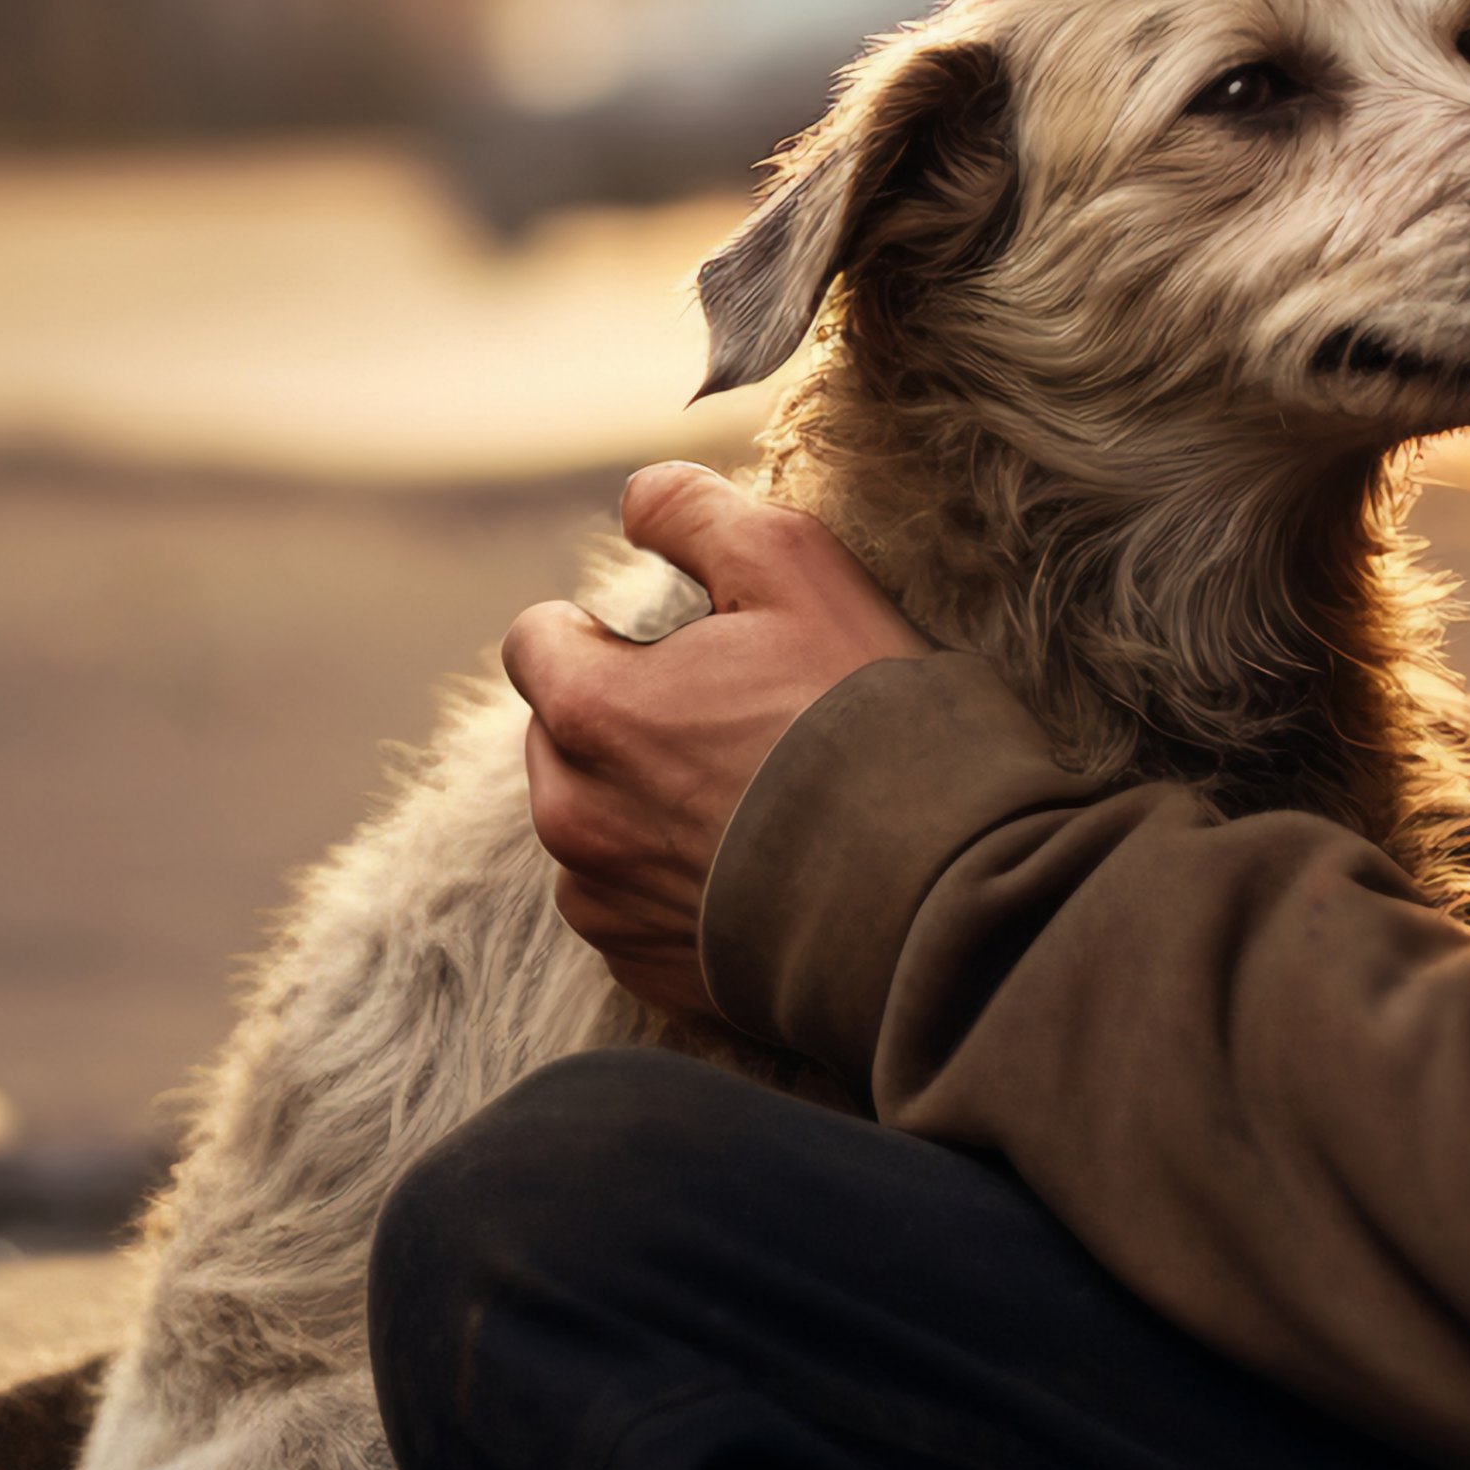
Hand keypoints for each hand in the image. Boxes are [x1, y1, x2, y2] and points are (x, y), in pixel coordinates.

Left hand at [503, 461, 930, 1018]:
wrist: (932, 892)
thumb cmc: (864, 719)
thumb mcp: (795, 567)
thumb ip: (697, 513)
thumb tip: (638, 496)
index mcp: (588, 713)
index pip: (536, 641)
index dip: (601, 630)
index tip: (671, 644)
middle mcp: (574, 817)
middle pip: (561, 739)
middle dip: (622, 720)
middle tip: (728, 719)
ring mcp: (609, 908)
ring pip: (593, 829)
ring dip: (643, 806)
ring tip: (750, 801)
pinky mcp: (652, 973)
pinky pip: (635, 911)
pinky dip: (678, 887)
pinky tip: (759, 872)